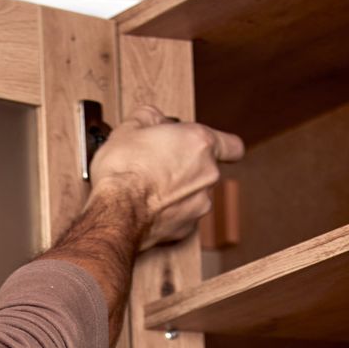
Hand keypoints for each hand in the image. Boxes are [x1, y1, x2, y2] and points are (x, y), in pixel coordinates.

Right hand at [88, 105, 244, 249]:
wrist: (115, 212)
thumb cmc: (124, 170)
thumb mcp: (129, 127)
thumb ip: (149, 118)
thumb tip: (152, 119)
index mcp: (200, 143)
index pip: (233, 146)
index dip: (221, 146)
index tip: (209, 148)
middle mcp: (208, 174)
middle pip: (207, 170)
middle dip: (187, 168)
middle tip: (159, 164)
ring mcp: (200, 204)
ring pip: (195, 195)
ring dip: (178, 191)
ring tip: (149, 189)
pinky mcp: (187, 229)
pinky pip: (184, 218)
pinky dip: (170, 213)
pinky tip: (149, 208)